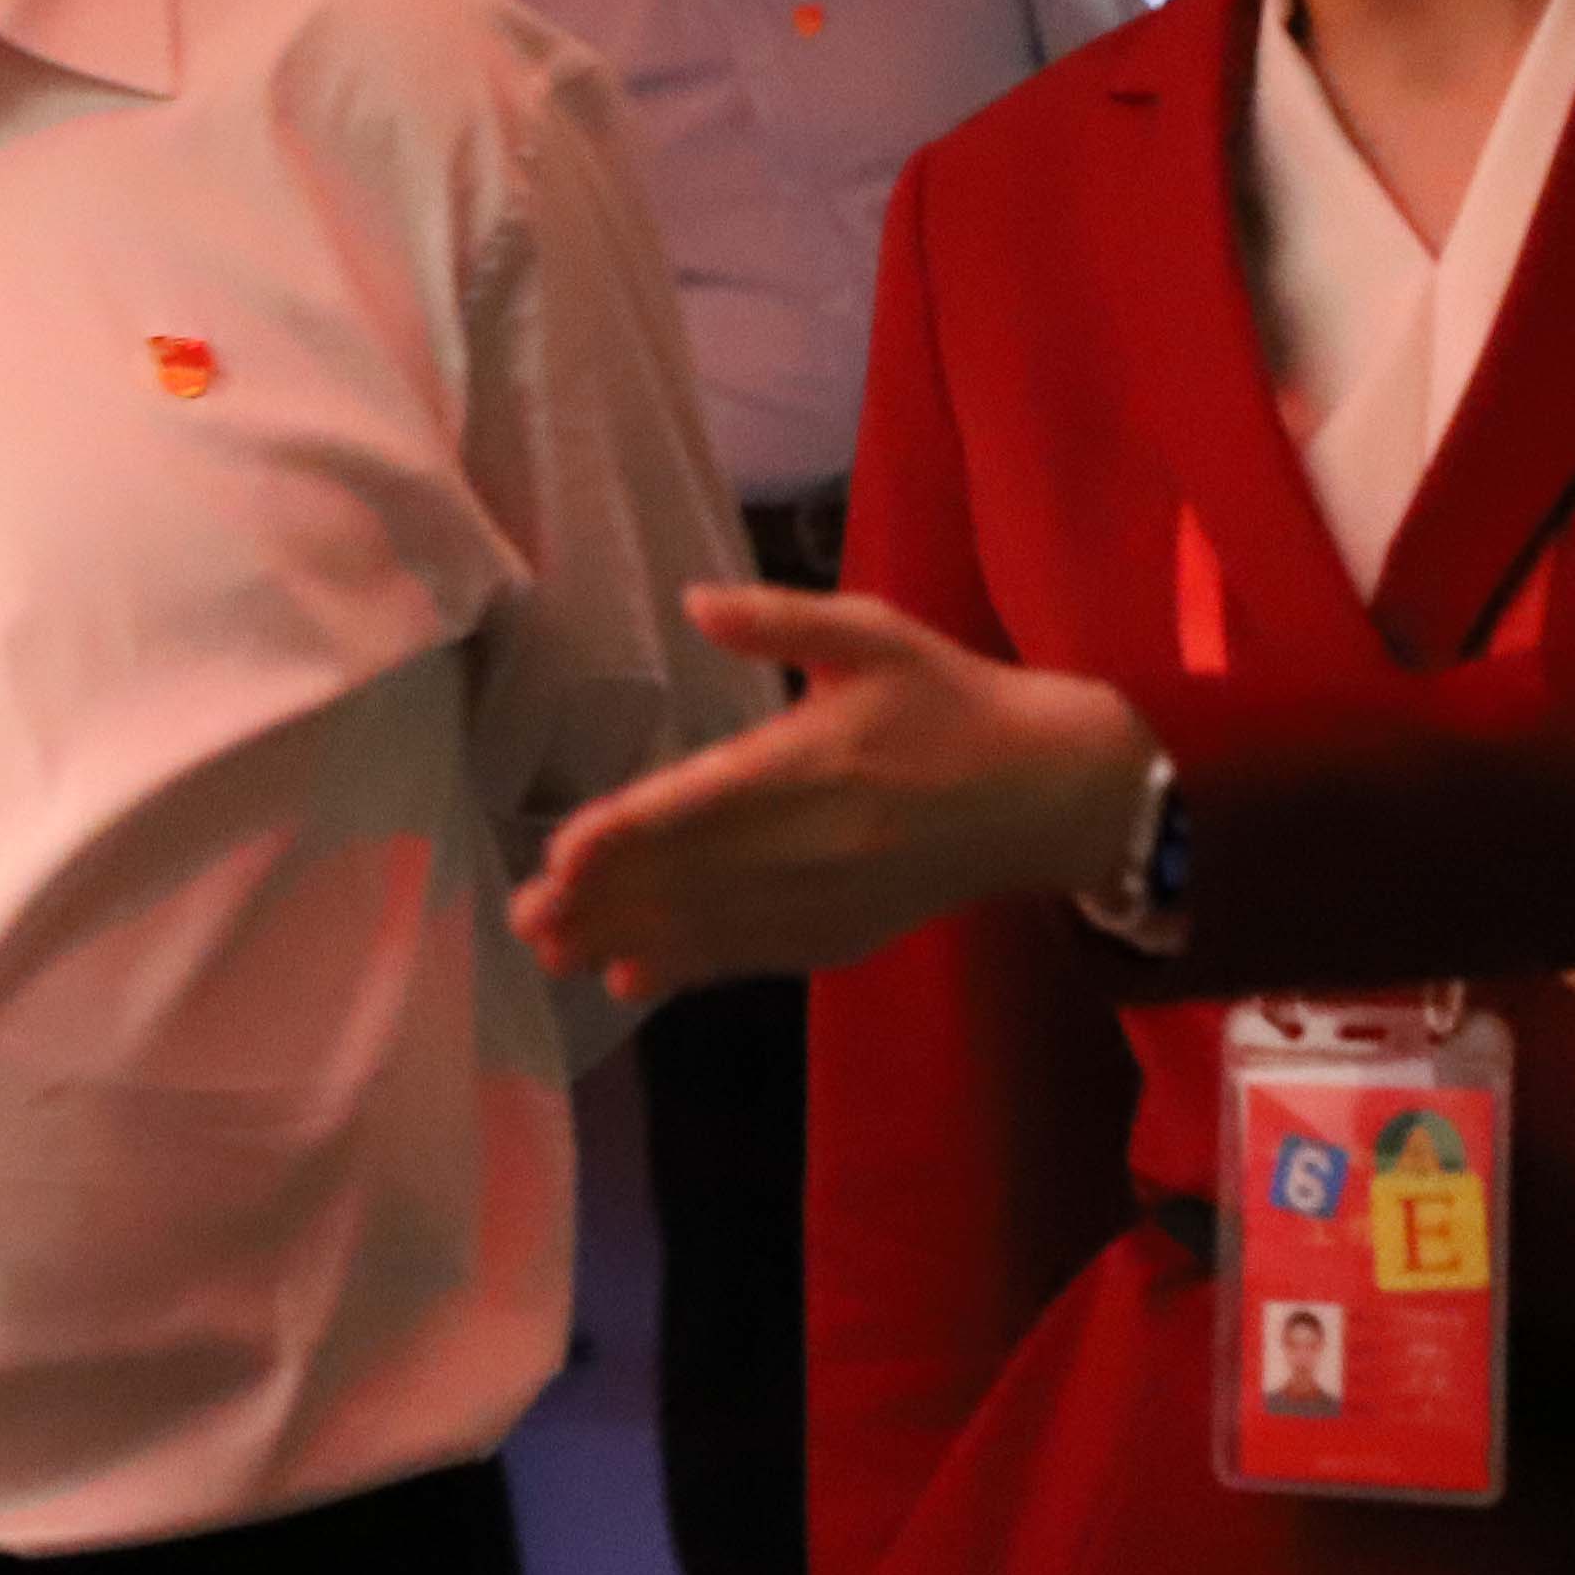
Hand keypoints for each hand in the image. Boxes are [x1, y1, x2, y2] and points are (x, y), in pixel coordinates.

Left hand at [510, 586, 1160, 1003]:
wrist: (1049, 791)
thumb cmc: (950, 699)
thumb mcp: (875, 632)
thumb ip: (782, 618)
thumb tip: (695, 599)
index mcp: (814, 762)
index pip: (704, 805)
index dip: (630, 835)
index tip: (563, 852)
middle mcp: (814, 842)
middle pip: (692, 878)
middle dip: (605, 901)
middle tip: (525, 918)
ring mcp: (831, 897)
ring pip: (714, 926)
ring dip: (631, 939)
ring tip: (553, 950)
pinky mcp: (845, 932)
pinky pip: (754, 953)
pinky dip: (691, 966)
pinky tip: (631, 975)